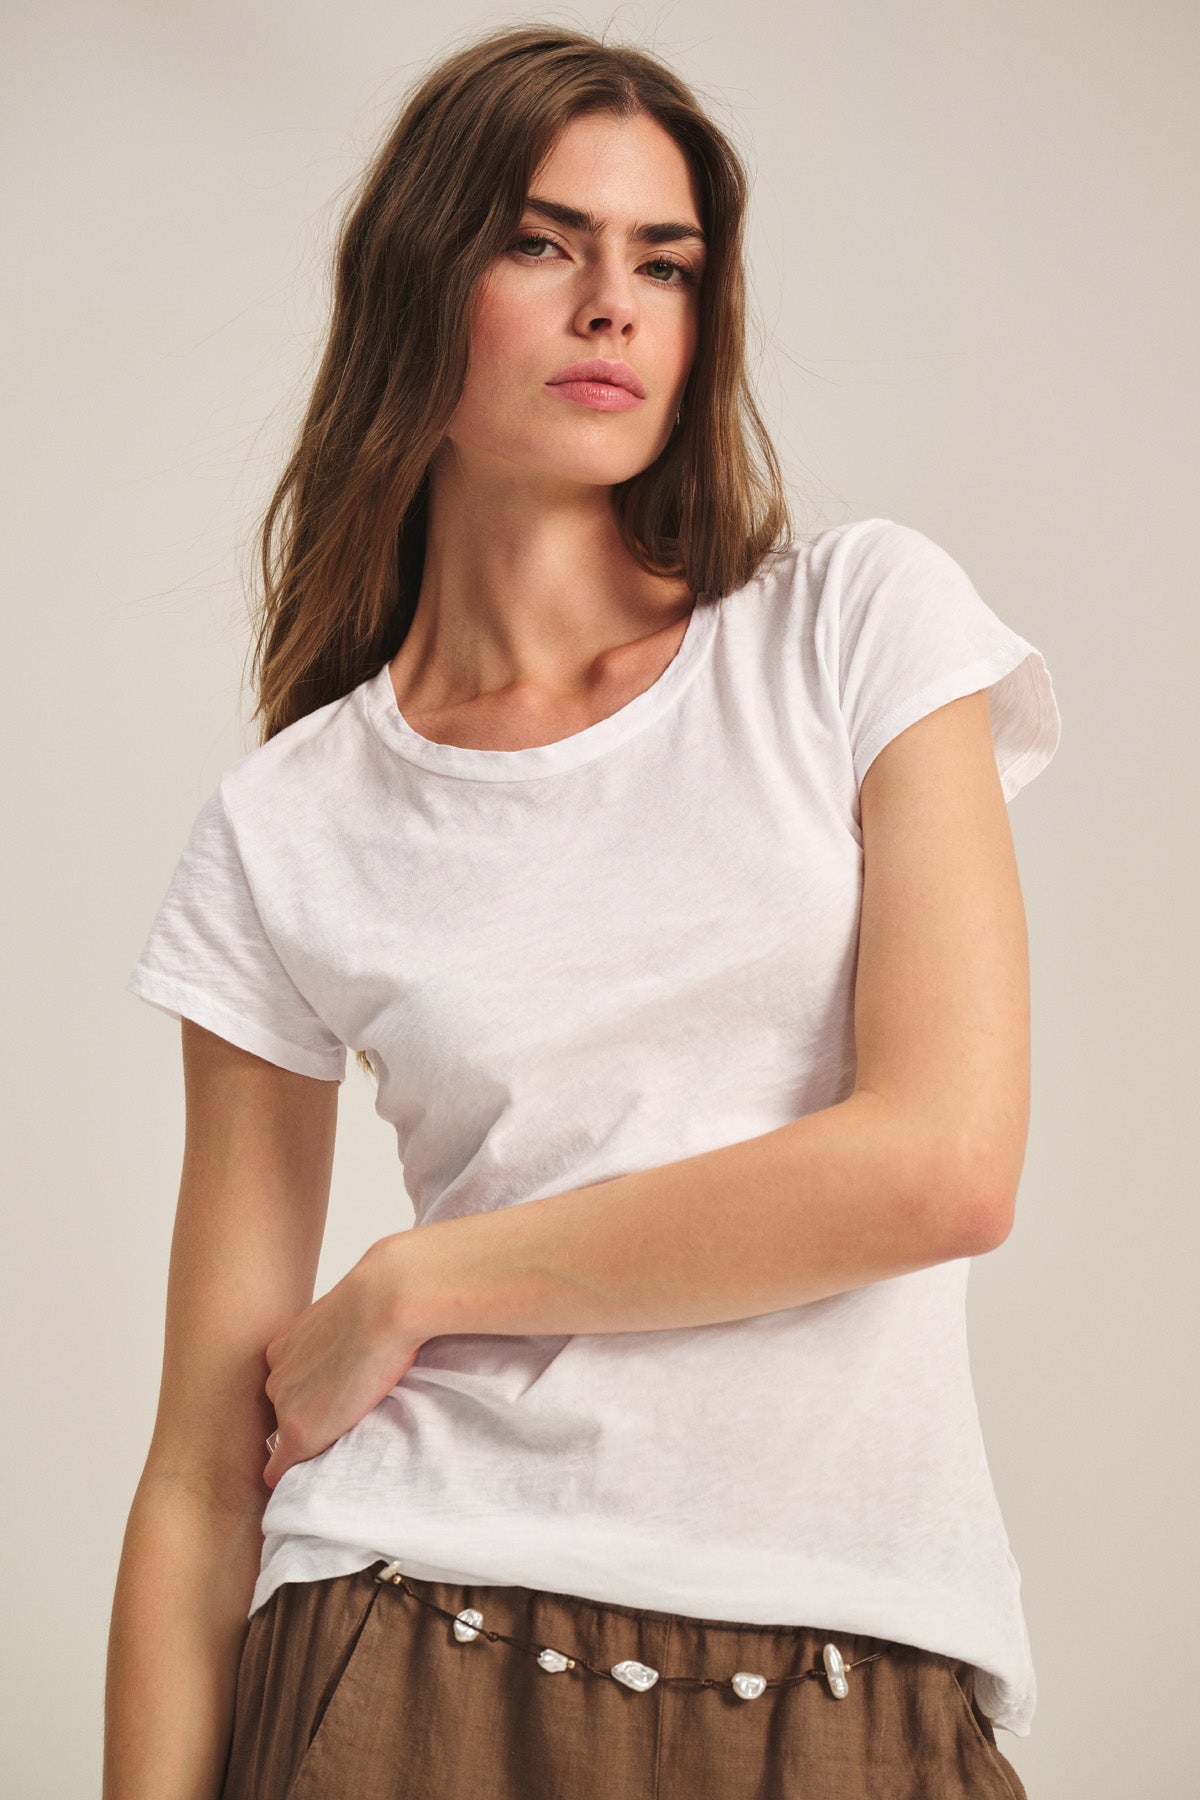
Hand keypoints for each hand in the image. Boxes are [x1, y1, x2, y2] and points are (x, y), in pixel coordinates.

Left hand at [263, 1237, 423, 1489]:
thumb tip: (364, 1336)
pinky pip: (280, 1467)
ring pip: (287, 1437)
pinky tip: (296, 1487)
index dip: (313, 1396)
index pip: (290, 1386)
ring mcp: (283, 1404)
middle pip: (284, 1411)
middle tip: (343, 1416)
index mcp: (283, 1348)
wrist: (386, 1301)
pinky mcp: (297, 1431)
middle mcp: (274, 1376)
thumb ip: (341, 1335)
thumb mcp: (350, 1312)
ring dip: (308, 1441)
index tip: (333, 1398)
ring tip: (341, 1438)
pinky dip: (286, 1478)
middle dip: (307, 1417)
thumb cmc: (383, 1298)